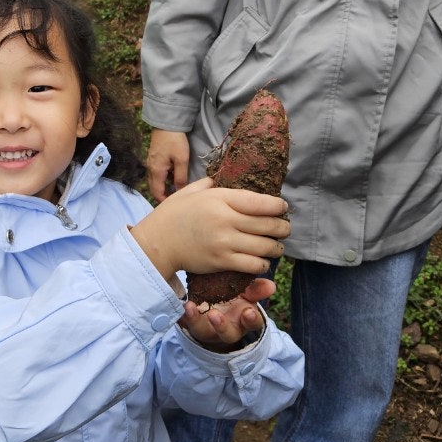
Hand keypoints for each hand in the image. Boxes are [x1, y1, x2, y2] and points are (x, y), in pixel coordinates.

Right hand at [129, 177, 288, 283]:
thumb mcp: (190, 191)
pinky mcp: (222, 261)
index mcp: (220, 198)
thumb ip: (210, 183)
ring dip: (276, 247)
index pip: (260, 202)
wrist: (157, 243)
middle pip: (268, 225)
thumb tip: (224, 177)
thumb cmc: (172, 214)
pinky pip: (253, 264)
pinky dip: (262, 264)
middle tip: (284, 229)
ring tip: (277, 246)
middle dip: (283, 228)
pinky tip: (262, 261)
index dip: (278, 206)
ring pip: (265, 246)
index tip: (283, 207)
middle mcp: (225, 219)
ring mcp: (224, 242)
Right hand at [146, 128, 189, 202]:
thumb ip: (181, 177)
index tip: (176, 205)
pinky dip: (163, 180)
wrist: (166, 122)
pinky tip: (174, 178)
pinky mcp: (154, 158)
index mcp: (156, 171)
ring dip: (164, 188)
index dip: (165, 201)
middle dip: (164, 196)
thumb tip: (181, 192)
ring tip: (177, 191)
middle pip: (154, 188)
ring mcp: (151, 163)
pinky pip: (157, 174)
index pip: (156, 193)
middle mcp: (150, 169)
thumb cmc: (175, 140)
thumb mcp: (181, 159)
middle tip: (177, 201)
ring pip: (155, 181)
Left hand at [178, 277, 274, 350]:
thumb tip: (272, 285)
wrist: (215, 311)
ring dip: (197, 320)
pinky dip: (184, 316)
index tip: (248, 312)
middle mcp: (229, 328)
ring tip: (191, 307)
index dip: (251, 319)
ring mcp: (210, 330)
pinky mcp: (194, 326)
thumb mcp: (247, 294)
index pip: (253, 323)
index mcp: (244, 320)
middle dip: (222, 327)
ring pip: (205, 332)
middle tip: (216, 315)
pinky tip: (181, 306)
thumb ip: (256, 290)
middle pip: (228, 335)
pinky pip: (187, 324)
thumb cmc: (235, 300)